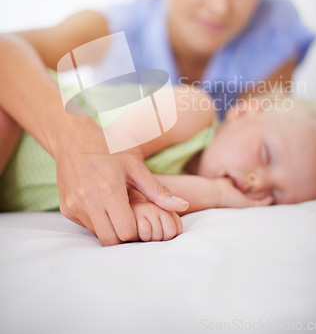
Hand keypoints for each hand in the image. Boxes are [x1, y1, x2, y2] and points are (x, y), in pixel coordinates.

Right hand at [54, 119, 188, 245]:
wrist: (73, 139)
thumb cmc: (109, 149)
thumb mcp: (135, 166)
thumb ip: (158, 191)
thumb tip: (183, 206)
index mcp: (108, 189)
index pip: (126, 231)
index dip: (137, 229)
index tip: (141, 217)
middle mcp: (88, 200)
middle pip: (112, 241)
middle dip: (124, 236)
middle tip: (130, 220)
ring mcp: (74, 206)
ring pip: (98, 235)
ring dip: (110, 228)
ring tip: (117, 210)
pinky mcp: (66, 209)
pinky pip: (86, 226)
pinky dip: (97, 222)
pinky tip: (102, 204)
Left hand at [212, 177, 273, 207]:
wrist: (213, 193)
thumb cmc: (217, 187)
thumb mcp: (228, 182)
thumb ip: (233, 181)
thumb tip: (234, 177)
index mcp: (236, 199)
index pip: (246, 199)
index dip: (252, 196)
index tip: (257, 192)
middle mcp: (241, 203)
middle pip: (253, 203)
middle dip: (260, 201)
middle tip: (268, 198)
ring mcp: (244, 205)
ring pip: (257, 205)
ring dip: (265, 203)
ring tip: (271, 199)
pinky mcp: (247, 205)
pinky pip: (260, 204)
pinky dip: (266, 202)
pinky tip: (271, 199)